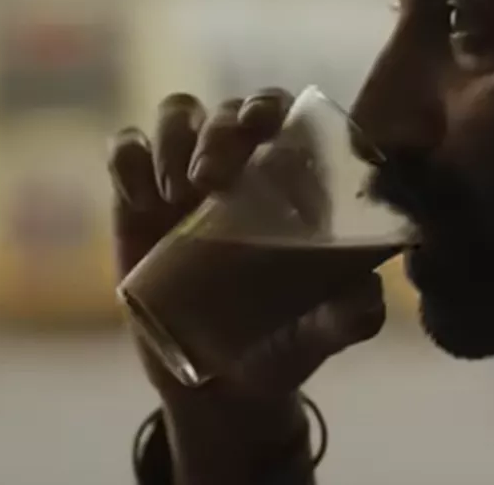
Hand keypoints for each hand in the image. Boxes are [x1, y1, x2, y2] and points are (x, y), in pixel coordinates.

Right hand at [108, 89, 385, 482]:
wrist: (224, 386)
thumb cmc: (289, 340)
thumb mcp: (327, 330)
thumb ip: (354, 313)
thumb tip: (367, 294)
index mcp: (293, 180)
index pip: (286, 112)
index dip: (272, 106)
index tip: (263, 128)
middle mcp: (243, 167)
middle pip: (230, 110)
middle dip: (221, 130)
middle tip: (212, 179)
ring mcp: (186, 178)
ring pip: (178, 114)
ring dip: (175, 137)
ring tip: (176, 193)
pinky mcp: (137, 200)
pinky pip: (126, 149)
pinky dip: (127, 158)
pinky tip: (139, 199)